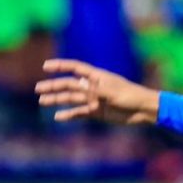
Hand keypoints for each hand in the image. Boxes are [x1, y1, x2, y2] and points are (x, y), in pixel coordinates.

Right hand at [36, 60, 160, 124]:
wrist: (144, 110)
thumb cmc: (131, 95)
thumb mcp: (112, 92)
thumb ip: (95, 90)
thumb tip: (77, 85)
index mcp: (97, 77)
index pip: (75, 68)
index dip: (60, 66)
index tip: (45, 66)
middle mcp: (93, 87)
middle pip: (70, 85)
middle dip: (54, 86)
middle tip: (38, 89)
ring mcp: (94, 99)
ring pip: (72, 99)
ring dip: (57, 100)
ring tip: (43, 101)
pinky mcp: (97, 112)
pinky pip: (80, 112)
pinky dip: (70, 115)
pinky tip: (58, 116)